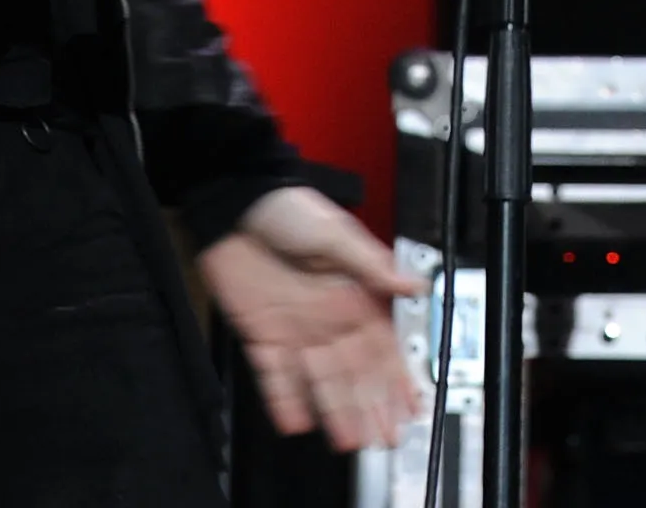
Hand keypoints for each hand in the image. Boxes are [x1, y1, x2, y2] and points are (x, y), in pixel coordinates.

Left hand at [196, 186, 420, 450]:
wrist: (234, 204)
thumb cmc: (286, 208)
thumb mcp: (334, 233)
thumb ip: (372, 265)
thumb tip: (412, 284)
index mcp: (350, 294)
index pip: (380, 345)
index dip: (397, 377)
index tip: (410, 403)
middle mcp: (325, 316)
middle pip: (352, 371)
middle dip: (370, 406)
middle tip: (385, 437)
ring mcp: (294, 328)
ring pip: (318, 380)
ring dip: (334, 410)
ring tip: (349, 441)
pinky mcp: (261, 332)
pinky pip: (274, 373)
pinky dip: (284, 398)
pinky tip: (295, 422)